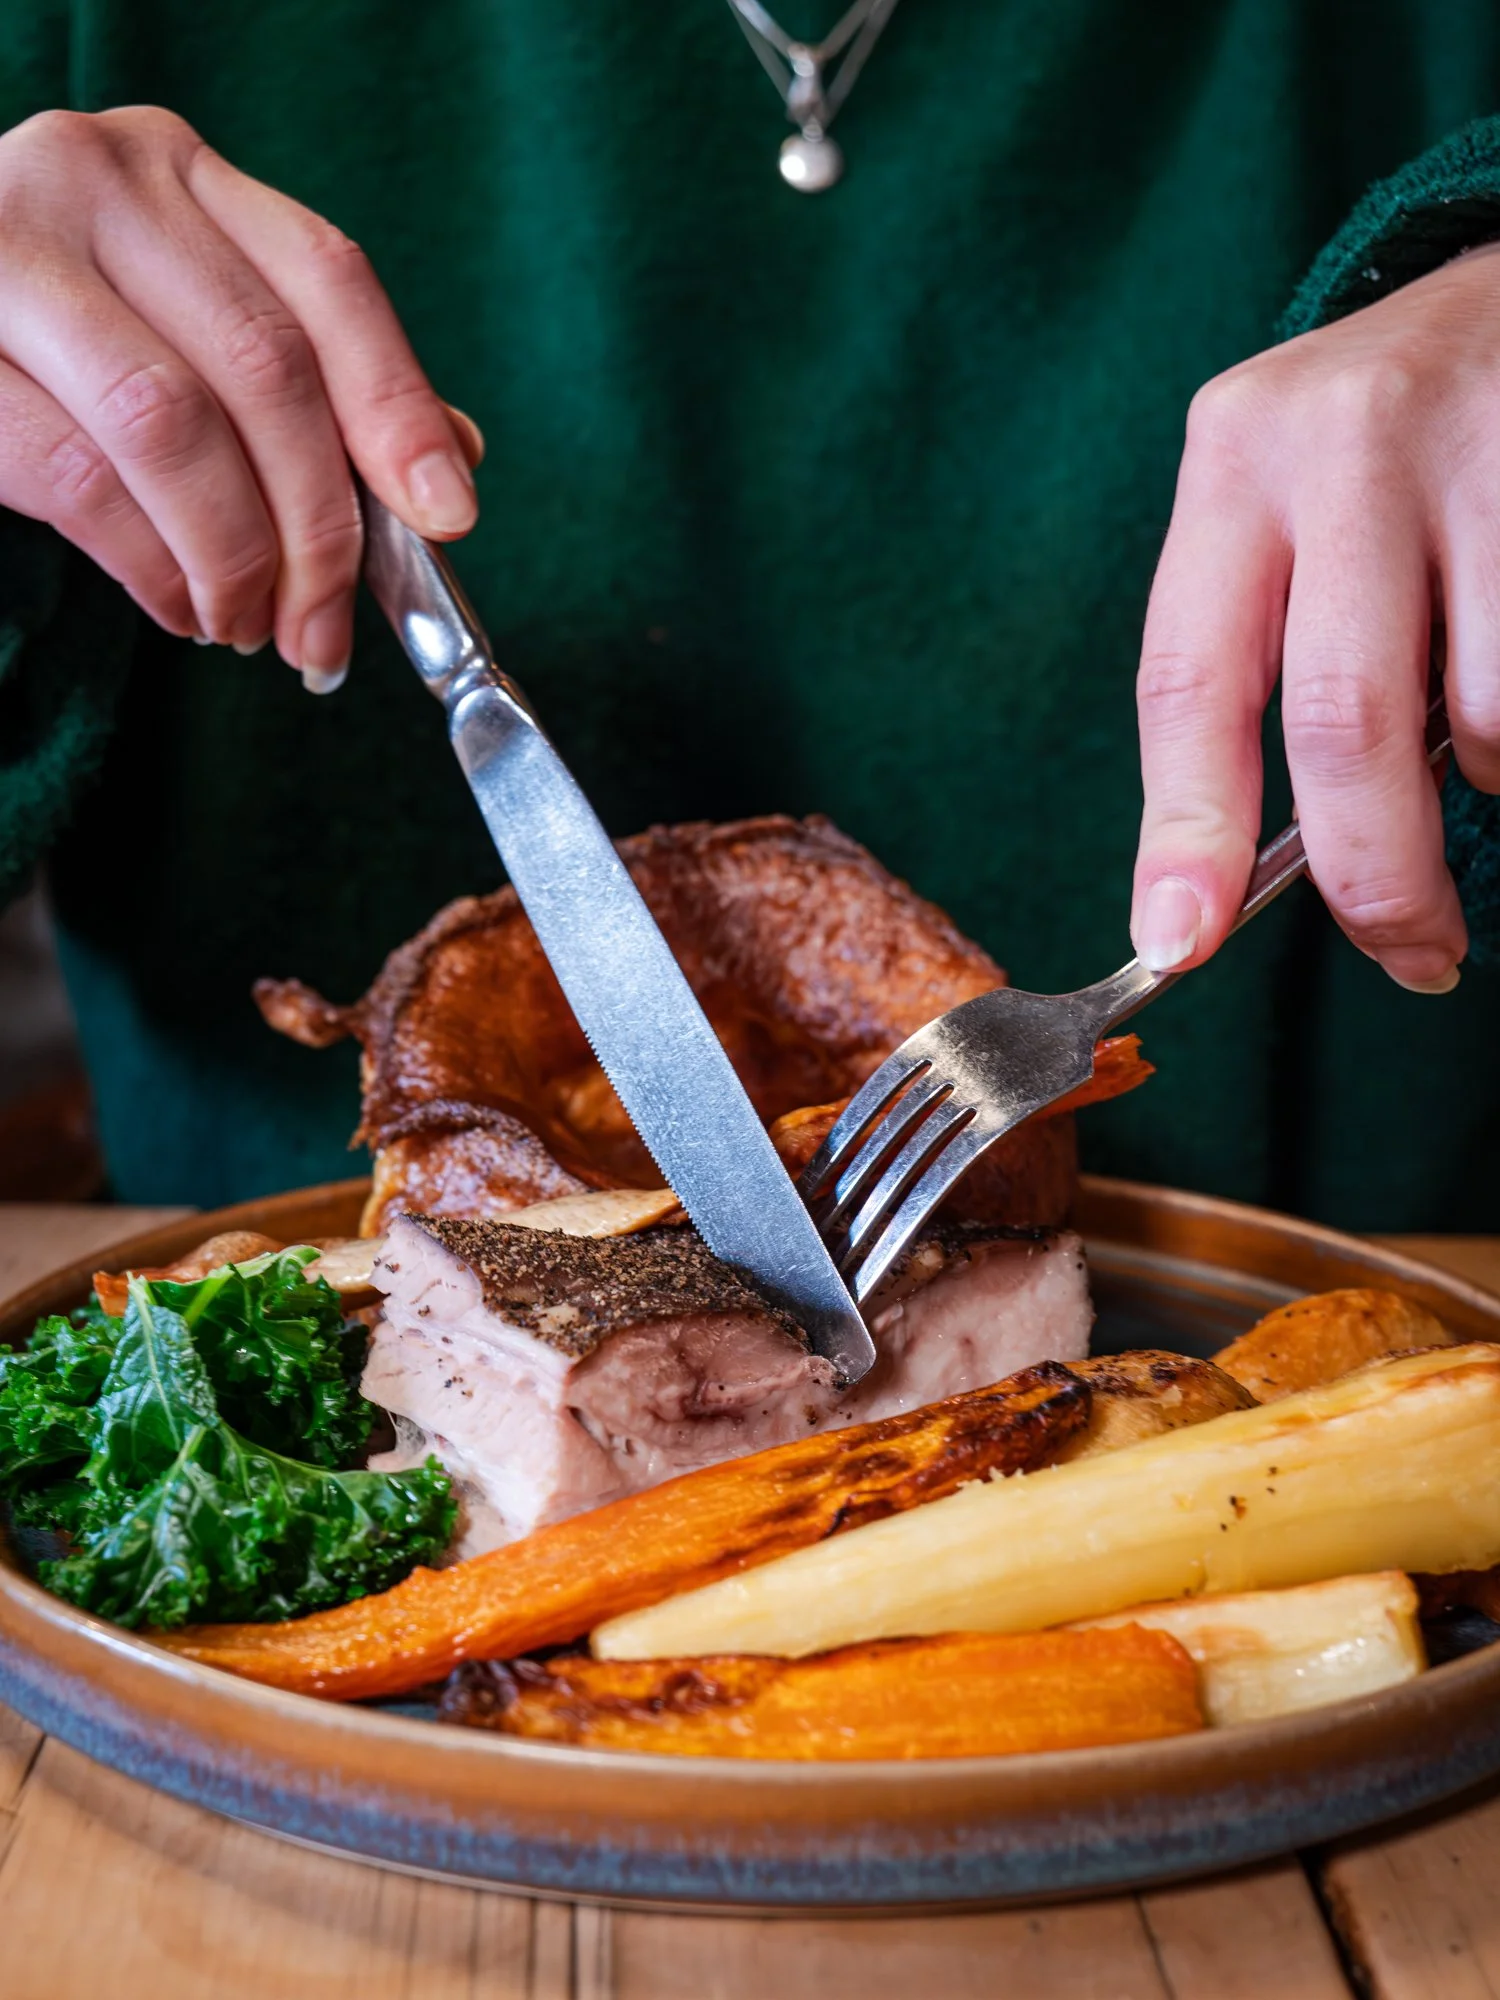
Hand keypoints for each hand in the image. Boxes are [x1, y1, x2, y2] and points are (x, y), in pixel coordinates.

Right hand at [0, 106, 481, 689]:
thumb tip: (450, 464)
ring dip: (233, 559)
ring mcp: (5, 250)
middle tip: (326, 631)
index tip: (447, 518)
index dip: (398, 407)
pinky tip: (177, 606)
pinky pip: (81, 482)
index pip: (328, 279)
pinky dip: (151, 568)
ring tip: (247, 627)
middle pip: (263, 367)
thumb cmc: (63, 340)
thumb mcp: (186, 325)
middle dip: (318, 528)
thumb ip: (310, 378)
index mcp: (180, 170)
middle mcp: (95, 180)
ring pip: (171, 427)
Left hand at [1130, 242, 1499, 992]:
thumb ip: (1264, 656)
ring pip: (1488, 714)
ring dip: (1490, 776)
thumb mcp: (1283, 505)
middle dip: (1375, 873)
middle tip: (1409, 952)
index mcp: (1235, 460)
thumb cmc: (1382, 449)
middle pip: (1344, 718)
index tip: (1178, 941)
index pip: (1189, 677)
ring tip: (1480, 746)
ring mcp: (1485, 445)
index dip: (1183, 829)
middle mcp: (1348, 439)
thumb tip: (1235, 881)